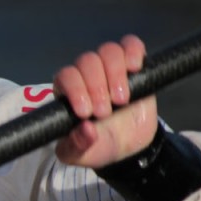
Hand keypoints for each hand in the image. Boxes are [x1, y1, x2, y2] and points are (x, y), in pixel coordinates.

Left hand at [52, 34, 157, 168]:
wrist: (129, 148)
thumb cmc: (99, 147)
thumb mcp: (82, 156)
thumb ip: (77, 146)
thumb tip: (86, 130)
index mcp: (68, 92)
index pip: (65, 76)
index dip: (75, 89)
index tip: (85, 112)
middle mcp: (86, 75)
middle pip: (87, 61)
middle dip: (96, 86)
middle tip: (105, 112)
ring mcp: (110, 68)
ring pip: (108, 51)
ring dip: (115, 73)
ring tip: (121, 100)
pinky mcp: (133, 65)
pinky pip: (131, 44)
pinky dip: (133, 51)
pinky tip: (135, 68)